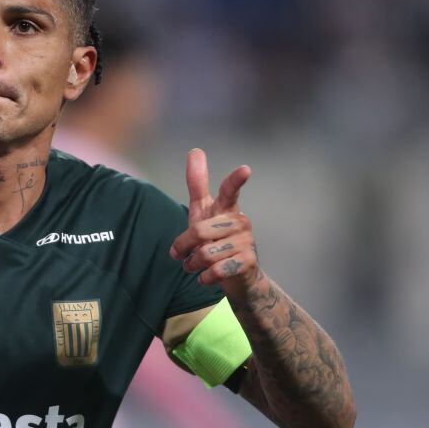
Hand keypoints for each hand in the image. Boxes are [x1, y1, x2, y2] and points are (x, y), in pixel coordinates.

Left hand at [169, 148, 259, 300]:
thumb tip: (195, 150)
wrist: (238, 277)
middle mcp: (239, 221)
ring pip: (205, 254)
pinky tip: (207, 277)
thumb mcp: (202, 212)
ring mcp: (246, 241)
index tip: (245, 169)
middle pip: (199, 231)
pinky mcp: (248, 262)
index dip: (235, 180)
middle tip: (180, 255)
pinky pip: (215, 270)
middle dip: (183, 247)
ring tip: (196, 266)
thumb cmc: (215, 239)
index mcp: (227, 208)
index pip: (229, 190)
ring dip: (193, 265)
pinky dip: (204, 277)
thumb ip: (198, 184)